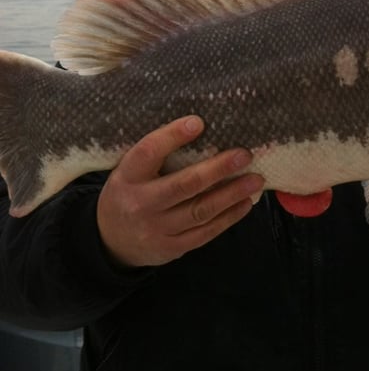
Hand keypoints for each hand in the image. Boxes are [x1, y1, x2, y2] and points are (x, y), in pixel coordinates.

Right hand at [97, 116, 263, 267]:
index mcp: (127, 176)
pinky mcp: (171, 248)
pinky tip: (245, 203)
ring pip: (200, 210)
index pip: (149, 152)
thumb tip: (201, 127)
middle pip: (184, 185)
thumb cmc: (130, 192)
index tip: (198, 122)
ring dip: (232, 194)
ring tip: (255, 180)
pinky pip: (204, 232)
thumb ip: (157, 154)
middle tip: (244, 155)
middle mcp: (140, 203)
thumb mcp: (131, 170)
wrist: (111, 241)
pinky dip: (228, 217)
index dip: (172, 136)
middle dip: (218, 169)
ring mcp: (156, 229)